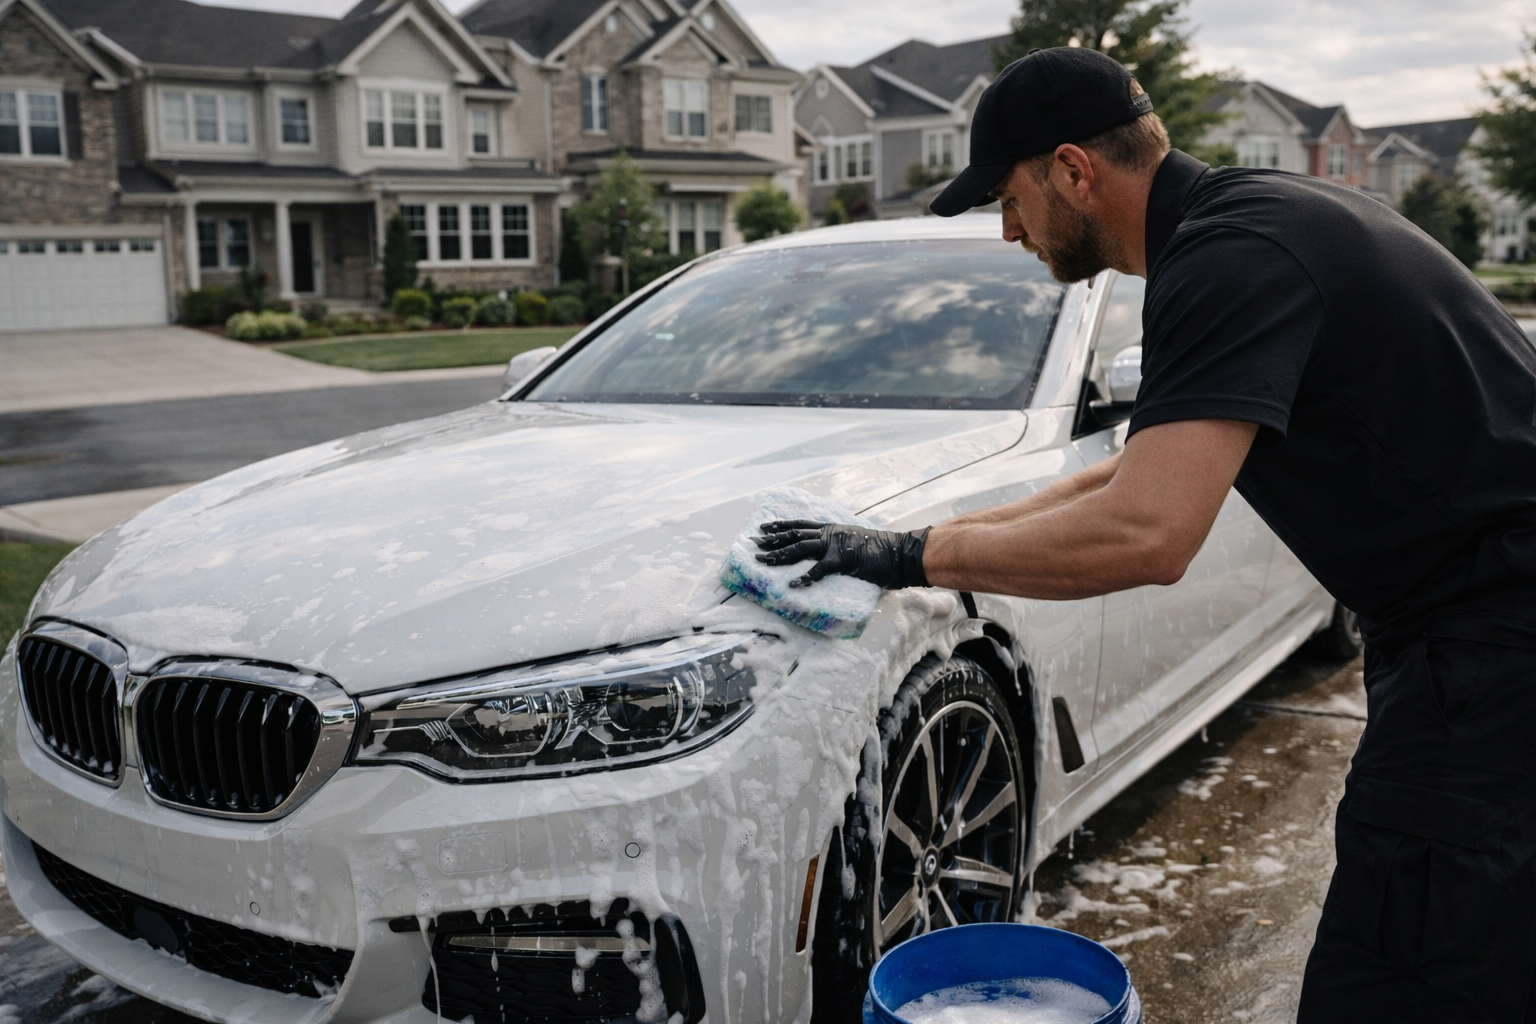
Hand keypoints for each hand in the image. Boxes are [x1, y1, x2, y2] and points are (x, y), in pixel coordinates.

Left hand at [753, 520, 930, 589]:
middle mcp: (829, 533)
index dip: (780, 526)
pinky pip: (818, 570)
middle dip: (771, 540)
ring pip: (799, 548)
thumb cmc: (882, 552)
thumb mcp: (855, 543)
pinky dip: (804, 578)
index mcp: (832, 528)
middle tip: (753, 544)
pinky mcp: (842, 560)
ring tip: (761, 560)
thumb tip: (830, 556)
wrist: (900, 552)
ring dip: (779, 555)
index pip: (800, 525)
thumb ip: (840, 547)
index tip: (764, 527)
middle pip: (794, 535)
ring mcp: (835, 545)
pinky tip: (791, 584)